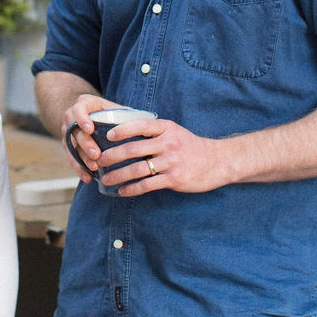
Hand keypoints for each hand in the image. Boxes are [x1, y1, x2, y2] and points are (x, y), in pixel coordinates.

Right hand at [61, 93, 117, 183]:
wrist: (88, 114)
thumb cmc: (107, 111)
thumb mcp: (114, 107)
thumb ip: (124, 113)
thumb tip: (144, 122)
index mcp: (84, 103)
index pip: (79, 109)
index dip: (82, 119)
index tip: (90, 129)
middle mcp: (72, 116)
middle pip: (74, 130)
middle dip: (85, 143)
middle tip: (96, 155)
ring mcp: (68, 131)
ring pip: (71, 145)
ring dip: (82, 158)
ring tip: (94, 168)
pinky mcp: (68, 145)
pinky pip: (71, 157)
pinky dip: (79, 168)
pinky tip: (88, 177)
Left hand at [97, 117, 224, 196]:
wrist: (217, 161)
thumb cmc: (190, 146)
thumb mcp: (174, 132)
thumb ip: (154, 132)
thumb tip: (126, 134)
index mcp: (166, 128)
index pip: (140, 125)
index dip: (122, 130)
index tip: (108, 135)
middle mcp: (168, 143)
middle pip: (133, 149)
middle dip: (113, 156)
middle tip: (99, 161)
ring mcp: (171, 161)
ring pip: (137, 169)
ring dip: (118, 175)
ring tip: (106, 180)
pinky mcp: (173, 179)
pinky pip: (147, 185)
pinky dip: (132, 189)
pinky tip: (122, 191)